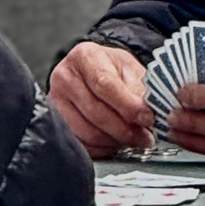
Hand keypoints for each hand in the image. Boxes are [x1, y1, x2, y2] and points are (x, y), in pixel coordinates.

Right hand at [48, 42, 152, 156]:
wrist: (95, 75)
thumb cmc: (114, 71)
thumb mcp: (131, 71)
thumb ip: (140, 90)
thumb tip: (148, 113)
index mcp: (85, 56)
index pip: (104, 84)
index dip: (128, 106)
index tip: (147, 118)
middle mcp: (64, 77)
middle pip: (96, 112)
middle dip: (126, 130)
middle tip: (146, 136)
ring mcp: (56, 101)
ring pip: (89, 133)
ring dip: (116, 141)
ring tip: (132, 138)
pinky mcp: (57, 123)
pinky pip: (82, 145)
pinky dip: (104, 148)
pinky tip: (116, 141)